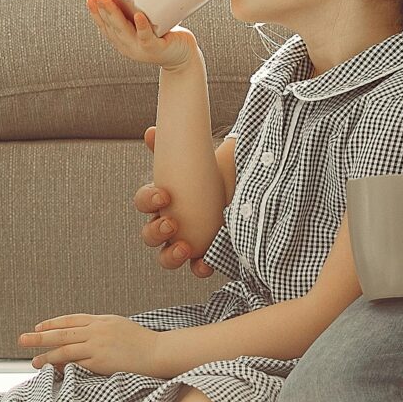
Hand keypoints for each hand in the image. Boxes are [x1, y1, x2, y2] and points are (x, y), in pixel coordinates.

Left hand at [19, 313, 164, 375]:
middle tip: (22, 339)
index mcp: (100, 320)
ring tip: (33, 362)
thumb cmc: (142, 342)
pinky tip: (53, 371)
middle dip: (39, 337)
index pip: (70, 320)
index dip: (52, 324)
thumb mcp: (119, 326)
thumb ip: (100, 329)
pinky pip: (76, 365)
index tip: (38, 327)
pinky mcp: (101, 362)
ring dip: (47, 356)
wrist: (158, 352)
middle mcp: (96, 330)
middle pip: (61, 333)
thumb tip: (82, 336)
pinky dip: (63, 368)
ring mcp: (97, 346)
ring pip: (65, 350)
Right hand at [85, 0, 195, 67]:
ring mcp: (140, 48)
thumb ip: (135, 9)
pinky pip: (147, 38)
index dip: (94, 11)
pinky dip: (142, 26)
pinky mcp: (155, 49)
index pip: (104, 25)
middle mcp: (127, 46)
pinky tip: (138, 16)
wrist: (182, 56)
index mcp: (121, 39)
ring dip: (114, 14)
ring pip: (124, 31)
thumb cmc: (164, 35)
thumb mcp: (145, 22)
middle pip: (111, 26)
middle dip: (101, 9)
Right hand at [136, 127, 210, 276]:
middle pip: (149, 235)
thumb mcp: (205, 154)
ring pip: (166, 258)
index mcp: (166, 198)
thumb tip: (151, 131)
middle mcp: (173, 222)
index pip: (144, 202)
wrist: (258, 186)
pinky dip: (198, 268)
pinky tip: (205, 263)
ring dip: (170, 256)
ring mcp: (189, 242)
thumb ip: (181, 142)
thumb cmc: (224, 170)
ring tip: (185, 248)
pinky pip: (197, 269)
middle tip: (171, 223)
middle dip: (155, 231)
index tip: (164, 194)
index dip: (148, 200)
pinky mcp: (208, 255)